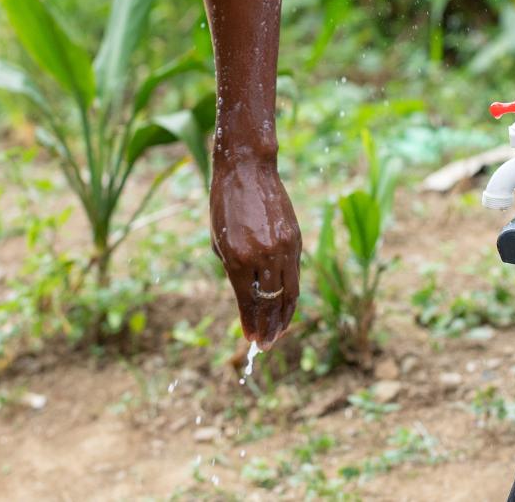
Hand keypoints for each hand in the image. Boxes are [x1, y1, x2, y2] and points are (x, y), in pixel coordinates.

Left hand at [210, 156, 300, 348]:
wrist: (247, 169)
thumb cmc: (225, 204)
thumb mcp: (219, 241)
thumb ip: (232, 270)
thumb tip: (246, 298)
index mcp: (237, 258)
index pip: (247, 302)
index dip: (249, 323)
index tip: (251, 339)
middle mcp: (263, 256)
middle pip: (270, 303)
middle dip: (268, 328)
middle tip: (265, 345)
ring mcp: (283, 248)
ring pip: (289, 293)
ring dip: (284, 317)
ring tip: (278, 333)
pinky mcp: (296, 240)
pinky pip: (295, 275)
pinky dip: (292, 294)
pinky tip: (287, 306)